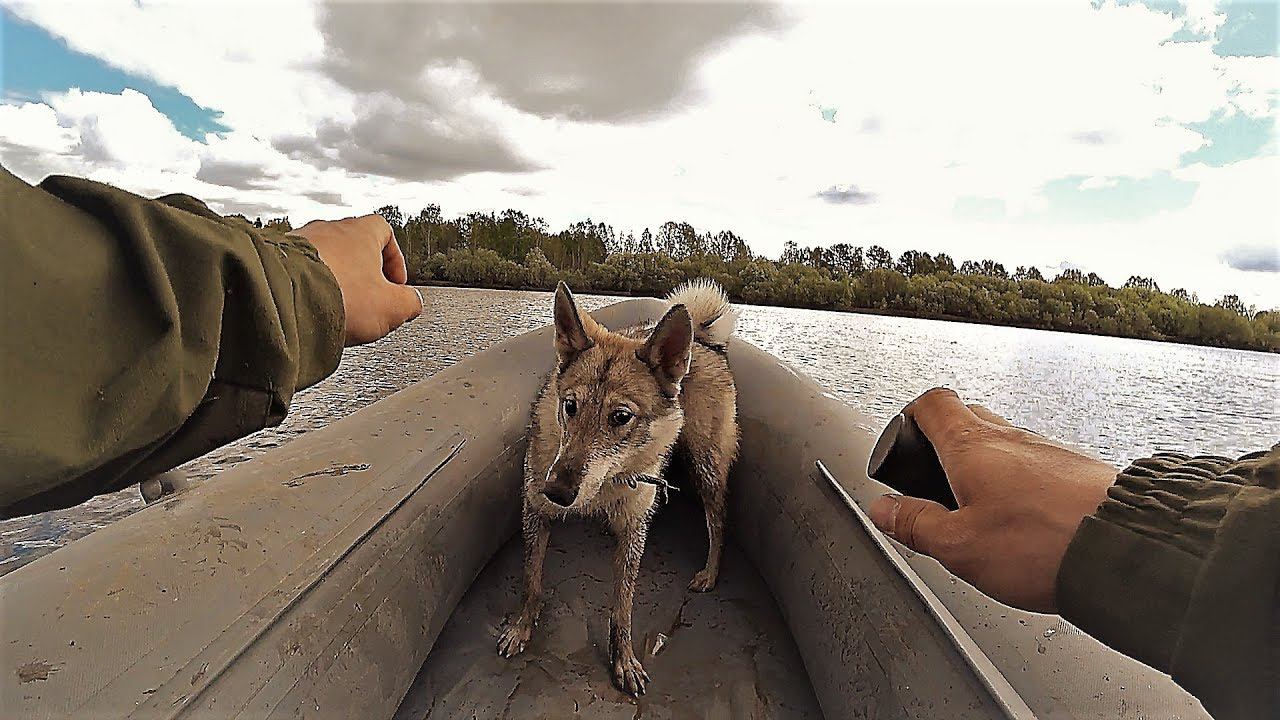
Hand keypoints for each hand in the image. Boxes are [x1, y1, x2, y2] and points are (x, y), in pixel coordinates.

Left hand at [292, 215, 423, 345]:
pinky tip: (311, 309)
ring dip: (334, 281)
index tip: (394, 284)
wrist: (285, 300)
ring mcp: (299, 241)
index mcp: (361, 232)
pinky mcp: (277, 259)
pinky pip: (299, 270)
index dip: (394, 260)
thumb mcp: (391, 308)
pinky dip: (308, 287)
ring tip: (337, 308)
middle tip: (367, 300)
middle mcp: (328, 229)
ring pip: (325, 258)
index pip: (385, 232)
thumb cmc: (338, 296)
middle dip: (362, 274)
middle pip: (353, 246)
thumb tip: (411, 303)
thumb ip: (409, 303)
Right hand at [868, 388, 1116, 612]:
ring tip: (981, 508)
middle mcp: (1012, 438)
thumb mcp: (959, 546)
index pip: (932, 403)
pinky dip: (1022, 483)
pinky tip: (1024, 520)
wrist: (1125, 550)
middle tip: (936, 478)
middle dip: (946, 441)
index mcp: (971, 447)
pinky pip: (1038, 466)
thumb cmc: (1042, 544)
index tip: (904, 440)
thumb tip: (884, 511)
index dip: (911, 417)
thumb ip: (916, 525)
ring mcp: (1050, 451)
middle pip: (968, 417)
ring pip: (1005, 443)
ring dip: (987, 466)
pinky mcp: (1080, 472)